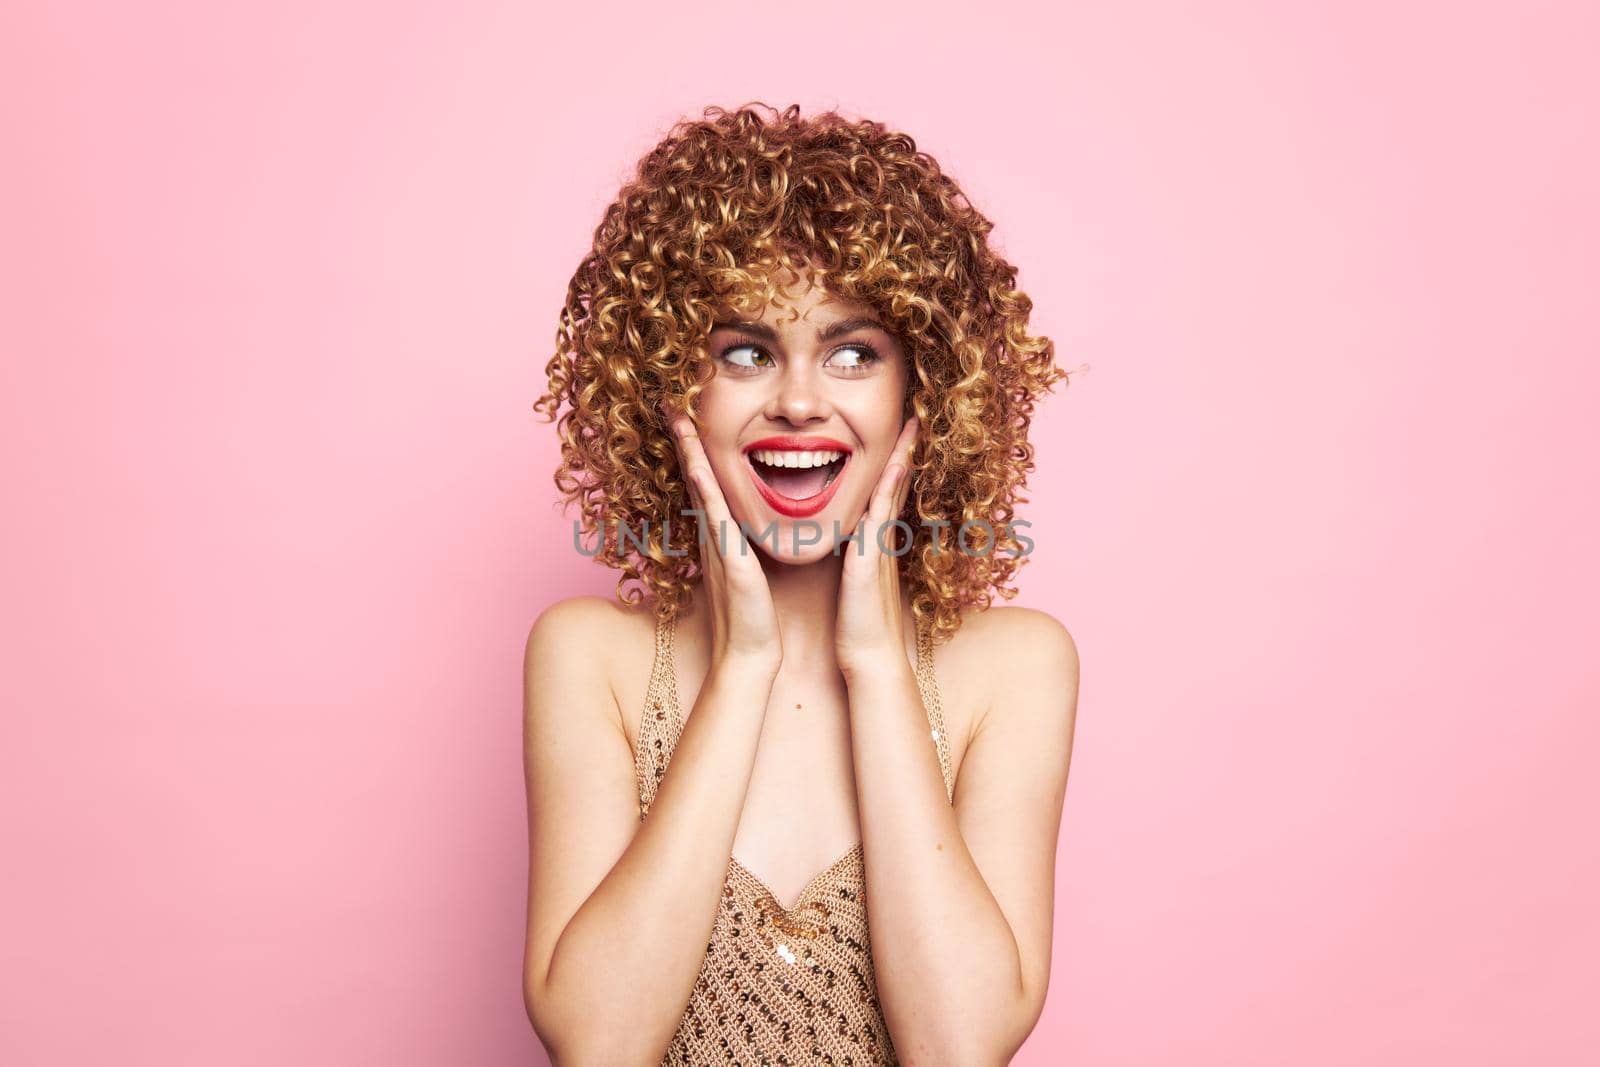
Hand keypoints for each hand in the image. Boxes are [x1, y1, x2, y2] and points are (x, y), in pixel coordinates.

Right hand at [662, 400, 782, 673]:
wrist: (750, 651)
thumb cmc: (752, 613)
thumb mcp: (745, 566)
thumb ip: (741, 542)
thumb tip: (744, 524)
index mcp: (718, 532)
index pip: (704, 479)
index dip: (694, 446)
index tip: (687, 413)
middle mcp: (710, 532)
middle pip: (693, 474)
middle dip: (682, 437)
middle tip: (670, 400)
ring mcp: (715, 543)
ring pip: (699, 487)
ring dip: (689, 452)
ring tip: (678, 417)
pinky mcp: (727, 558)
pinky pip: (714, 516)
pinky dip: (706, 489)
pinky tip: (699, 465)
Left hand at [834, 415, 919, 678]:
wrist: (869, 655)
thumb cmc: (859, 623)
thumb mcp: (855, 582)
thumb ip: (855, 559)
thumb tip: (848, 543)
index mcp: (875, 541)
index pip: (886, 492)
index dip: (893, 462)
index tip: (899, 434)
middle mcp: (883, 537)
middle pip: (897, 483)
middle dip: (905, 449)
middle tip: (914, 416)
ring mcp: (881, 545)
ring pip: (893, 491)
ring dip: (902, 458)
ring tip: (910, 426)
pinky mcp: (872, 556)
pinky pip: (882, 514)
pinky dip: (889, 488)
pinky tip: (894, 465)